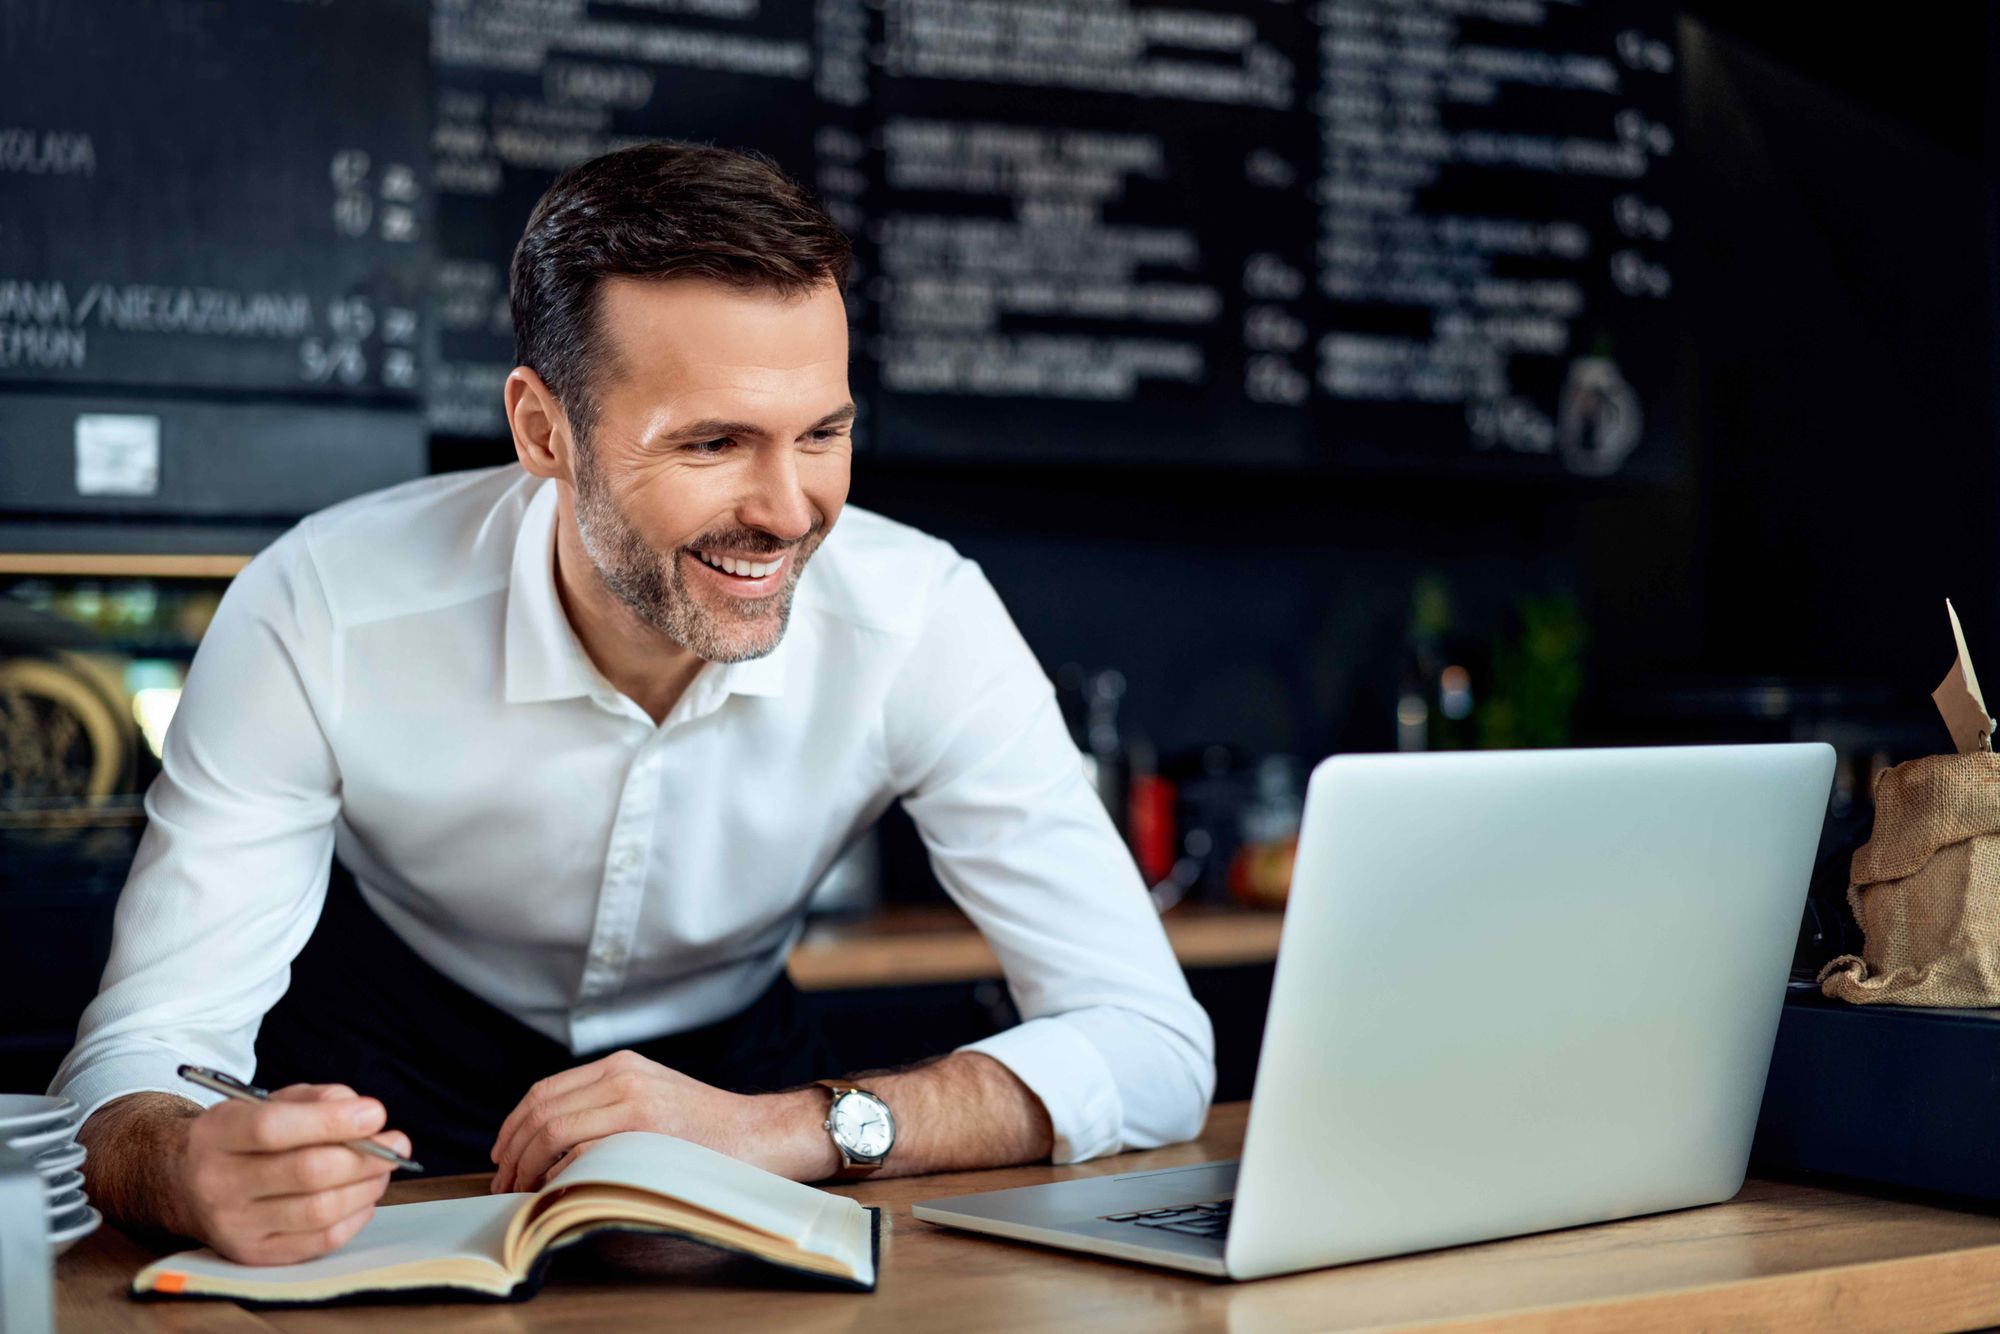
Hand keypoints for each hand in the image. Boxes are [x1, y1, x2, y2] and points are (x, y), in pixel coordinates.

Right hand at [171, 1084, 411, 1264]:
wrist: (181, 1183)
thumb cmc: (238, 1137)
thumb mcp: (263, 1102)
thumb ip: (314, 1099)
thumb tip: (363, 1116)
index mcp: (216, 1135)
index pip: (274, 1128)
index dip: (332, 1121)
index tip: (376, 1113)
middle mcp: (218, 1184)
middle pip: (306, 1173)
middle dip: (365, 1156)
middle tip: (397, 1144)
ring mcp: (234, 1226)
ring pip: (319, 1210)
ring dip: (366, 1186)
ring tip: (383, 1168)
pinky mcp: (253, 1255)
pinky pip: (320, 1241)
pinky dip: (355, 1216)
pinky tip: (363, 1196)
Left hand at [488, 1050, 834, 1191]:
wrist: (762, 1134)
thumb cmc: (709, 1127)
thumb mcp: (653, 1097)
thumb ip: (608, 1105)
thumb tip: (551, 1141)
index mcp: (621, 1066)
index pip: (545, 1092)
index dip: (513, 1126)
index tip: (502, 1155)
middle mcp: (623, 1076)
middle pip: (541, 1110)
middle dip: (512, 1151)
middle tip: (504, 1182)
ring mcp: (635, 1102)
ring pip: (553, 1128)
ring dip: (527, 1165)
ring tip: (521, 1190)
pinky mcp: (646, 1131)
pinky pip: (581, 1149)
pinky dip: (557, 1171)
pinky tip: (553, 1188)